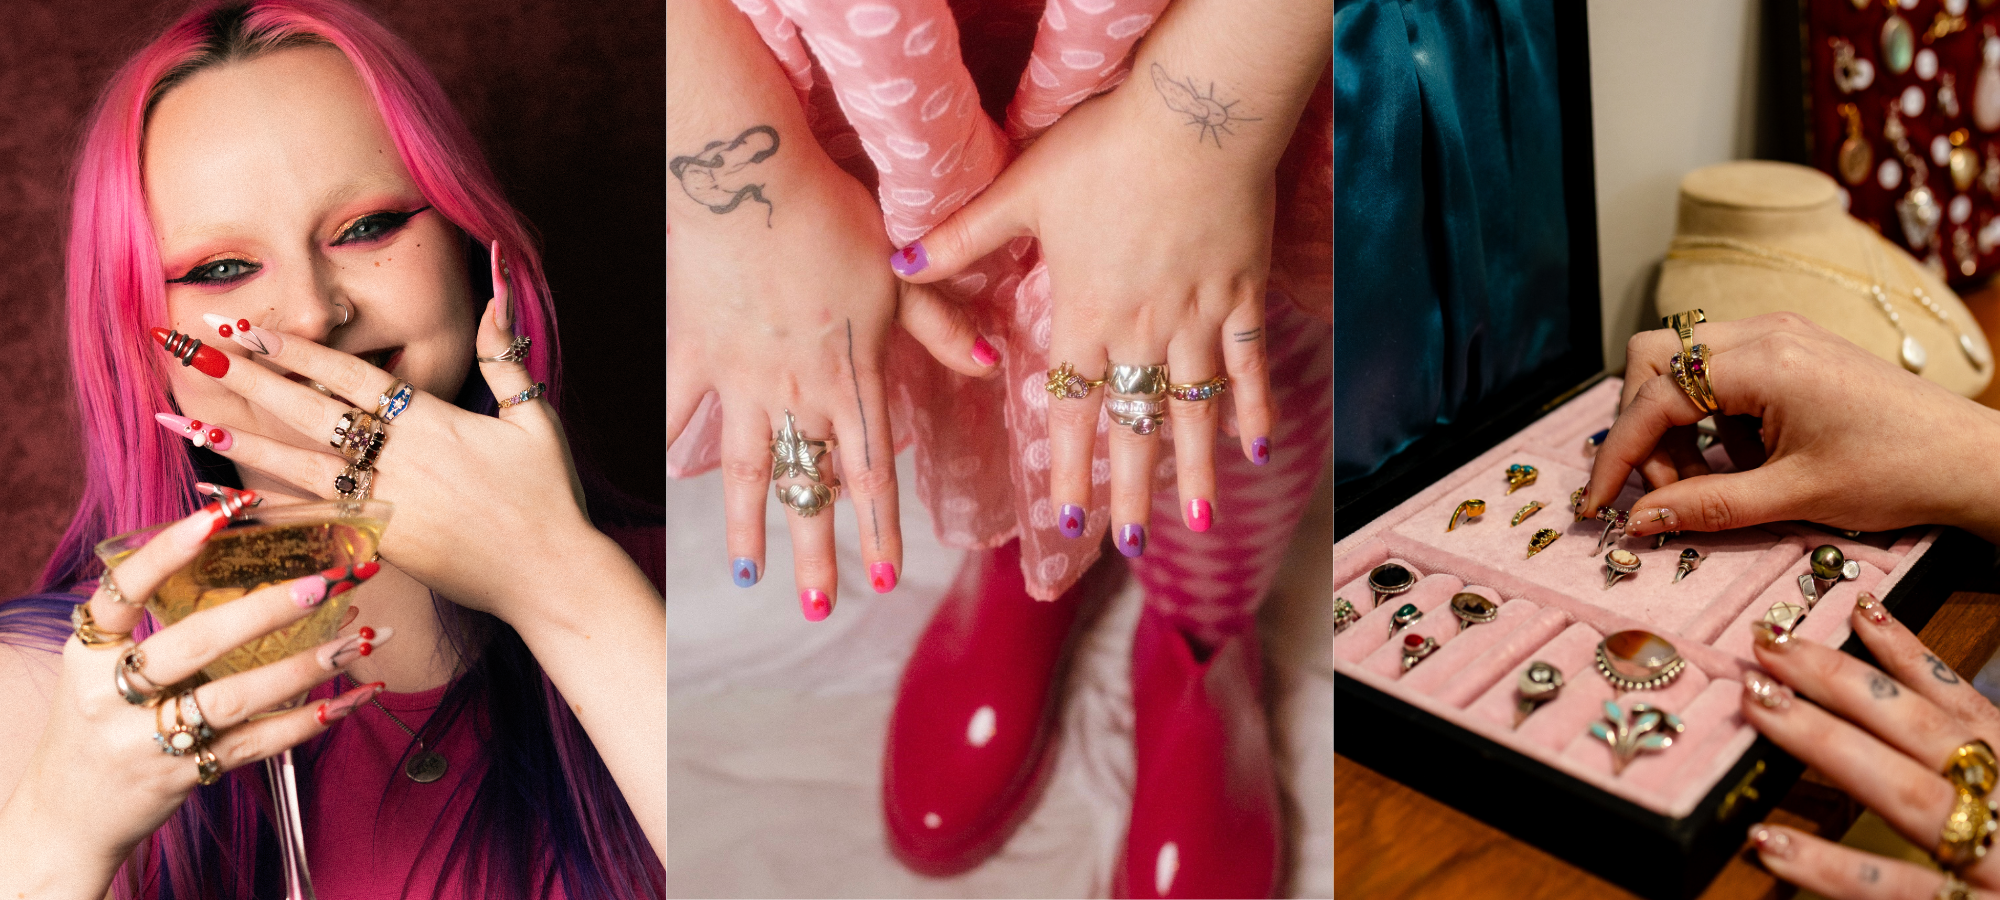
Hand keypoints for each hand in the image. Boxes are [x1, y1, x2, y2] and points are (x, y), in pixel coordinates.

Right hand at [0, 500, 384, 891]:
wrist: (66, 817)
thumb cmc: (99, 721)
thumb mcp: (101, 668)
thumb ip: (151, 625)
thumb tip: (239, 563)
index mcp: (88, 653)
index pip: (123, 591)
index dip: (169, 549)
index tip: (220, 513)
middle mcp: (112, 695)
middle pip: (193, 644)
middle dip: (262, 612)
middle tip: (321, 585)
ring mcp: (148, 739)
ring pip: (234, 697)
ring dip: (302, 668)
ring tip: (355, 641)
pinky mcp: (185, 774)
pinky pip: (257, 743)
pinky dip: (307, 721)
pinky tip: (348, 699)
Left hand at [154, 244, 592, 625]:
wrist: (550, 574)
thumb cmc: (549, 493)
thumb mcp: (535, 415)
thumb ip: (502, 354)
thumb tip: (495, 286)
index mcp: (433, 422)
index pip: (349, 377)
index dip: (294, 349)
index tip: (245, 325)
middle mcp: (400, 461)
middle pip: (308, 414)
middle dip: (246, 379)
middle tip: (190, 350)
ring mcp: (386, 506)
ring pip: (297, 469)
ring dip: (235, 443)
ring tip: (180, 421)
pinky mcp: (381, 546)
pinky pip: (311, 525)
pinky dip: (264, 514)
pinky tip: (220, 502)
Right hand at [666, 148, 992, 617]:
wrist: (750, 179)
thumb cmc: (836, 217)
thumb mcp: (901, 274)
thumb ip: (940, 326)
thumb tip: (992, 363)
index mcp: (853, 377)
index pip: (873, 472)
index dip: (879, 530)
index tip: (884, 582)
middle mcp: (798, 392)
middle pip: (810, 487)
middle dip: (816, 553)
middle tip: (817, 609)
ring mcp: (741, 378)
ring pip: (747, 468)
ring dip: (749, 526)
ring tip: (749, 575)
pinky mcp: (694, 351)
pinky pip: (680, 409)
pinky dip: (671, 445)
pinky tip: (665, 485)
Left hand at [893, 71, 1275, 551]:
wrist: (1196, 116)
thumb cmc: (1103, 148)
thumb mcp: (1020, 190)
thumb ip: (963, 237)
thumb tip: (901, 262)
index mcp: (1085, 315)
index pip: (1070, 409)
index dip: (1067, 468)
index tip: (1062, 519)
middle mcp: (1142, 332)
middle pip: (1135, 427)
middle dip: (1133, 492)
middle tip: (1133, 546)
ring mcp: (1197, 318)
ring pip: (1195, 411)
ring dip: (1195, 469)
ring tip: (1196, 520)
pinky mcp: (1240, 294)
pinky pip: (1248, 366)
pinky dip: (1254, 408)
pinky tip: (1256, 451)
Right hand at [1584, 312, 1999, 541]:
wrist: (1970, 458)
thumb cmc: (1896, 471)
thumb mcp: (1793, 497)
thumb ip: (1706, 505)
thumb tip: (1637, 520)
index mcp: (1764, 361)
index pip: (1655, 398)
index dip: (1618, 455)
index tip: (1600, 503)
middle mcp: (1763, 332)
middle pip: (1652, 359)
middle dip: (1639, 426)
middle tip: (1662, 487)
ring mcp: (1777, 334)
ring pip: (1679, 362)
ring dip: (1672, 422)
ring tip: (1702, 479)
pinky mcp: (1789, 348)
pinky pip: (1716, 371)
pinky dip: (1705, 415)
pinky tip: (1735, 457)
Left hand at [1741, 595, 1999, 897]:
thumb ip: (1985, 755)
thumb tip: (1918, 702)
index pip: (1968, 707)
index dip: (1909, 657)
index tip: (1857, 610)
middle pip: (1926, 736)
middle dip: (1846, 686)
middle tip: (1769, 648)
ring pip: (1911, 798)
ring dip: (1830, 747)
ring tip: (1759, 708)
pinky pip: (1902, 893)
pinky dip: (1835, 869)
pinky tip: (1771, 843)